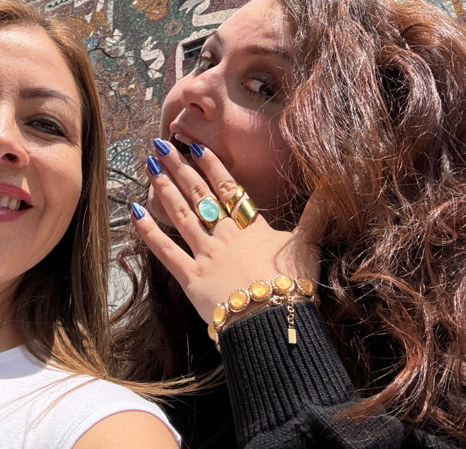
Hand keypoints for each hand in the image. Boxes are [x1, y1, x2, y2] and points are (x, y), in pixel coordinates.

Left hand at [133, 141, 322, 323]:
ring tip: (149, 166)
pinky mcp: (190, 279)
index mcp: (249, 226)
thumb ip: (316, 216)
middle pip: (198, 194)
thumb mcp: (307, 246)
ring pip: (180, 215)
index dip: (210, 164)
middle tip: (161, 144)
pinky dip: (148, 232)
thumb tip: (331, 188)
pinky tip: (134, 213)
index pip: (226, 187)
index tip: (195, 145)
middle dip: (179, 167)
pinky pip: (165, 252)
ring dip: (164, 189)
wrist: (271, 322)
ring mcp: (204, 255)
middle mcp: (223, 234)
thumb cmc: (292, 285)